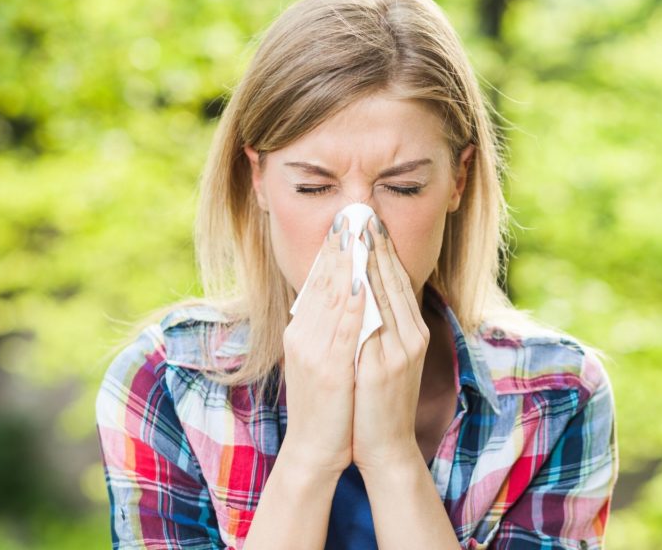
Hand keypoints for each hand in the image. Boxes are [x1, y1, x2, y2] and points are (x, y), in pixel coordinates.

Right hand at [279, 216, 364, 477]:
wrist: (316, 449)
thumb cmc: (328, 406)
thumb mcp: (323, 359)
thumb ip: (328, 328)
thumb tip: (343, 297)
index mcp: (302, 331)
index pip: (318, 282)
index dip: (332, 250)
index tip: (345, 221)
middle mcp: (303, 335)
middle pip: (322, 281)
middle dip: (339, 245)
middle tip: (351, 212)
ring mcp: (314, 351)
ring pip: (331, 296)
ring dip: (345, 262)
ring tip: (356, 231)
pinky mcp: (329, 369)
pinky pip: (342, 328)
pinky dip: (350, 300)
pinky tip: (359, 279)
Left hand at [351, 214, 430, 471]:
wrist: (384, 445)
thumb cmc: (377, 401)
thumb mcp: (384, 357)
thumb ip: (379, 325)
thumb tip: (363, 290)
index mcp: (412, 331)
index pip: (396, 280)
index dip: (382, 248)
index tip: (366, 220)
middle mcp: (411, 335)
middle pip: (393, 280)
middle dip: (375, 245)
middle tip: (361, 211)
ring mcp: (401, 350)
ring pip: (385, 294)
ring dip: (369, 260)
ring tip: (354, 231)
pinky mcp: (386, 366)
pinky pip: (375, 322)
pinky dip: (364, 296)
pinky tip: (353, 275)